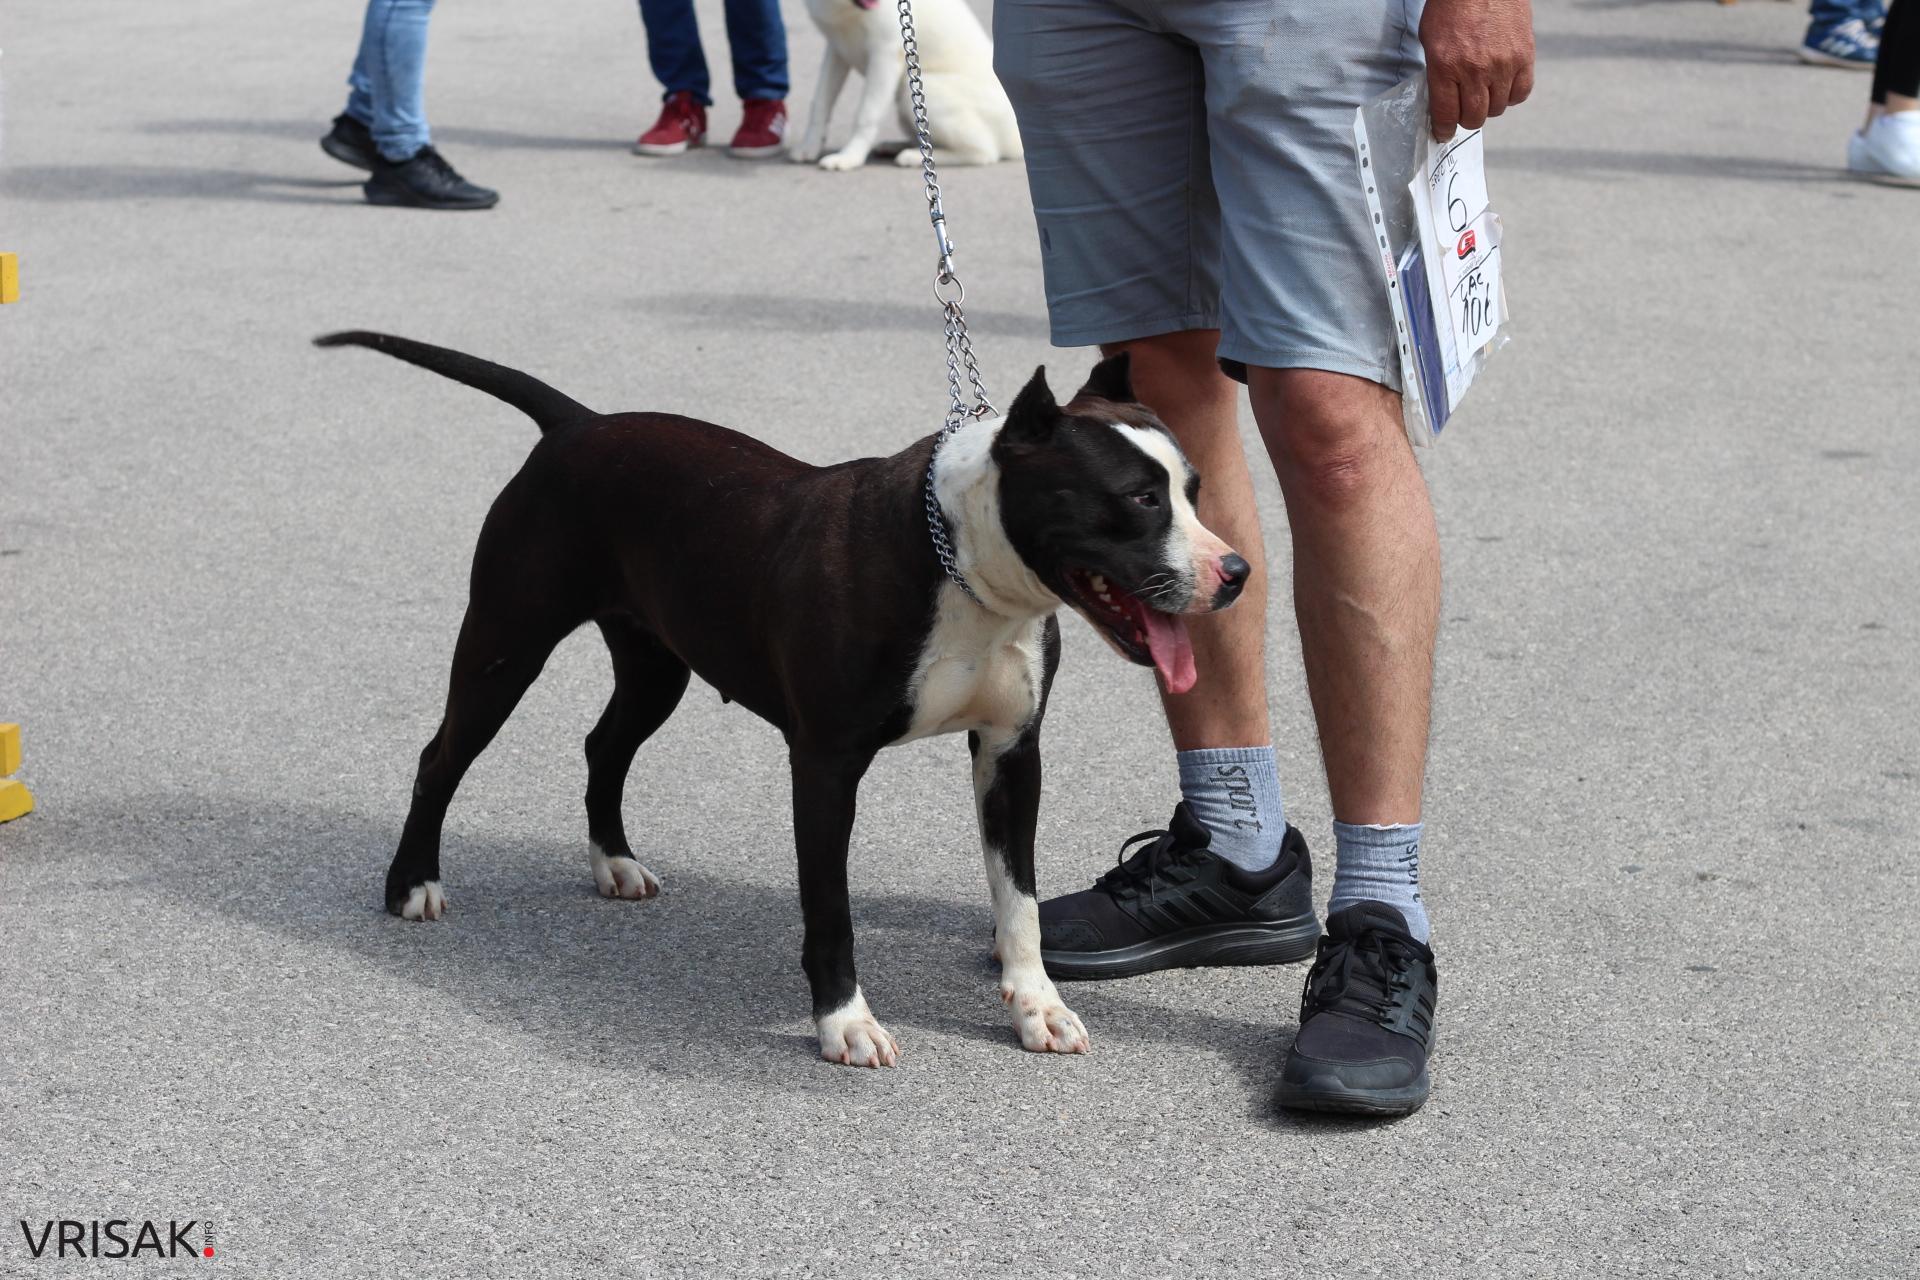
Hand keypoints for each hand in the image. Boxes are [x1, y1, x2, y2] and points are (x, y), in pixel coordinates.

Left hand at [1420, 0, 1534, 140]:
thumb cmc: (1453, 5)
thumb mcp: (1431, 39)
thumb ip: (1437, 72)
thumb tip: (1443, 101)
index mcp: (1446, 66)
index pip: (1445, 114)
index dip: (1444, 129)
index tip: (1444, 133)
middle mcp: (1475, 69)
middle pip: (1474, 117)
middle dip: (1466, 119)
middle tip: (1465, 110)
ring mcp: (1502, 64)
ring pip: (1498, 108)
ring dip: (1489, 106)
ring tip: (1484, 92)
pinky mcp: (1524, 55)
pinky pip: (1521, 92)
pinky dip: (1512, 95)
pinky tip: (1503, 86)